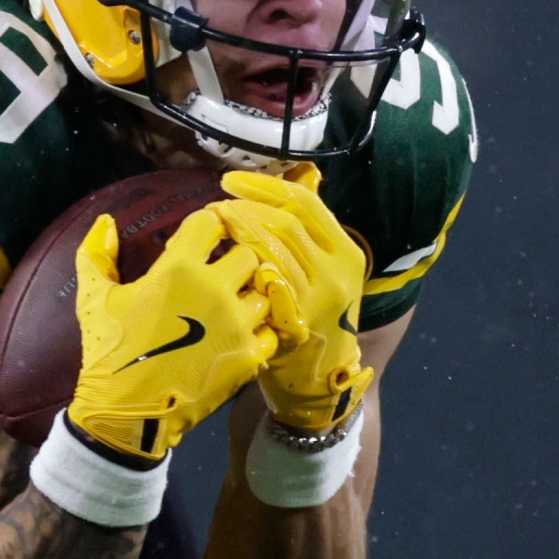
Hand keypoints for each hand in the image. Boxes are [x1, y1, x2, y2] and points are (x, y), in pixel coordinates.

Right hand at [67, 208, 275, 460]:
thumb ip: (96, 253)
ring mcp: (236, 324)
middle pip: (249, 253)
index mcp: (177, 269)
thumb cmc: (109, 352)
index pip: (212, 222)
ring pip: (267, 290)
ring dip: (252, 294)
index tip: (202, 238)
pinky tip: (240, 334)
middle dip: (235, 258)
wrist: (126, 414)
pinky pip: (273, 329)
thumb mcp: (94, 298)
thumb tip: (105, 221)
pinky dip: (261, 329)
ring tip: (232, 305)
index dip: (208, 226)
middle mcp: (214, 289)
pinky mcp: (249, 355)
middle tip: (220, 272)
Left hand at [214, 165, 370, 432]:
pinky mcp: (298, 325)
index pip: (304, 203)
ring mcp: (319, 300)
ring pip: (274, 252)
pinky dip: (248, 272)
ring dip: (238, 235)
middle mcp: (338, 271)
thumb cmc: (310, 314)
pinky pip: (270, 289)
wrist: (320, 376)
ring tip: (214, 228)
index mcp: (345, 250)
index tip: (229, 181)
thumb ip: (302, 233)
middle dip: (244, 209)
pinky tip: (227, 264)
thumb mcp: (318, 270)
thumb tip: (277, 186)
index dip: (264, 187)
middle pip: (286, 223)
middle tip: (215, 208)